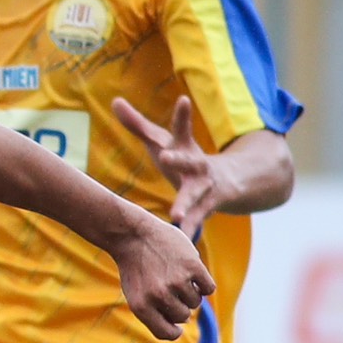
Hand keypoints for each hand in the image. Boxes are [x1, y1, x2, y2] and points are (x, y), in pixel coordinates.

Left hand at [109, 205, 216, 340]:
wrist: (133, 235)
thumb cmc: (136, 267)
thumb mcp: (135, 294)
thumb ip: (155, 313)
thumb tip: (183, 323)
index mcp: (141, 307)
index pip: (168, 333)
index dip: (175, 331)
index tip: (177, 325)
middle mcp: (158, 296)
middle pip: (183, 316)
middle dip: (180, 306)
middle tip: (171, 288)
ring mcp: (176, 281)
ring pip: (196, 302)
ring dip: (191, 292)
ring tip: (177, 276)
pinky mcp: (192, 266)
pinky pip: (209, 288)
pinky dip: (203, 283)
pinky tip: (192, 273)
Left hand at [111, 96, 223, 232]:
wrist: (228, 182)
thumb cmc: (183, 158)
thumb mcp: (163, 141)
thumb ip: (138, 124)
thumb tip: (114, 101)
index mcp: (185, 147)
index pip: (182, 128)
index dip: (183, 114)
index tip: (184, 100)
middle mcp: (198, 166)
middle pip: (190, 161)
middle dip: (179, 159)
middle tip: (166, 156)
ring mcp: (205, 187)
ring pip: (195, 196)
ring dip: (185, 206)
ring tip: (175, 217)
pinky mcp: (207, 208)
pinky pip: (197, 220)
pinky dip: (190, 231)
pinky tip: (184, 242)